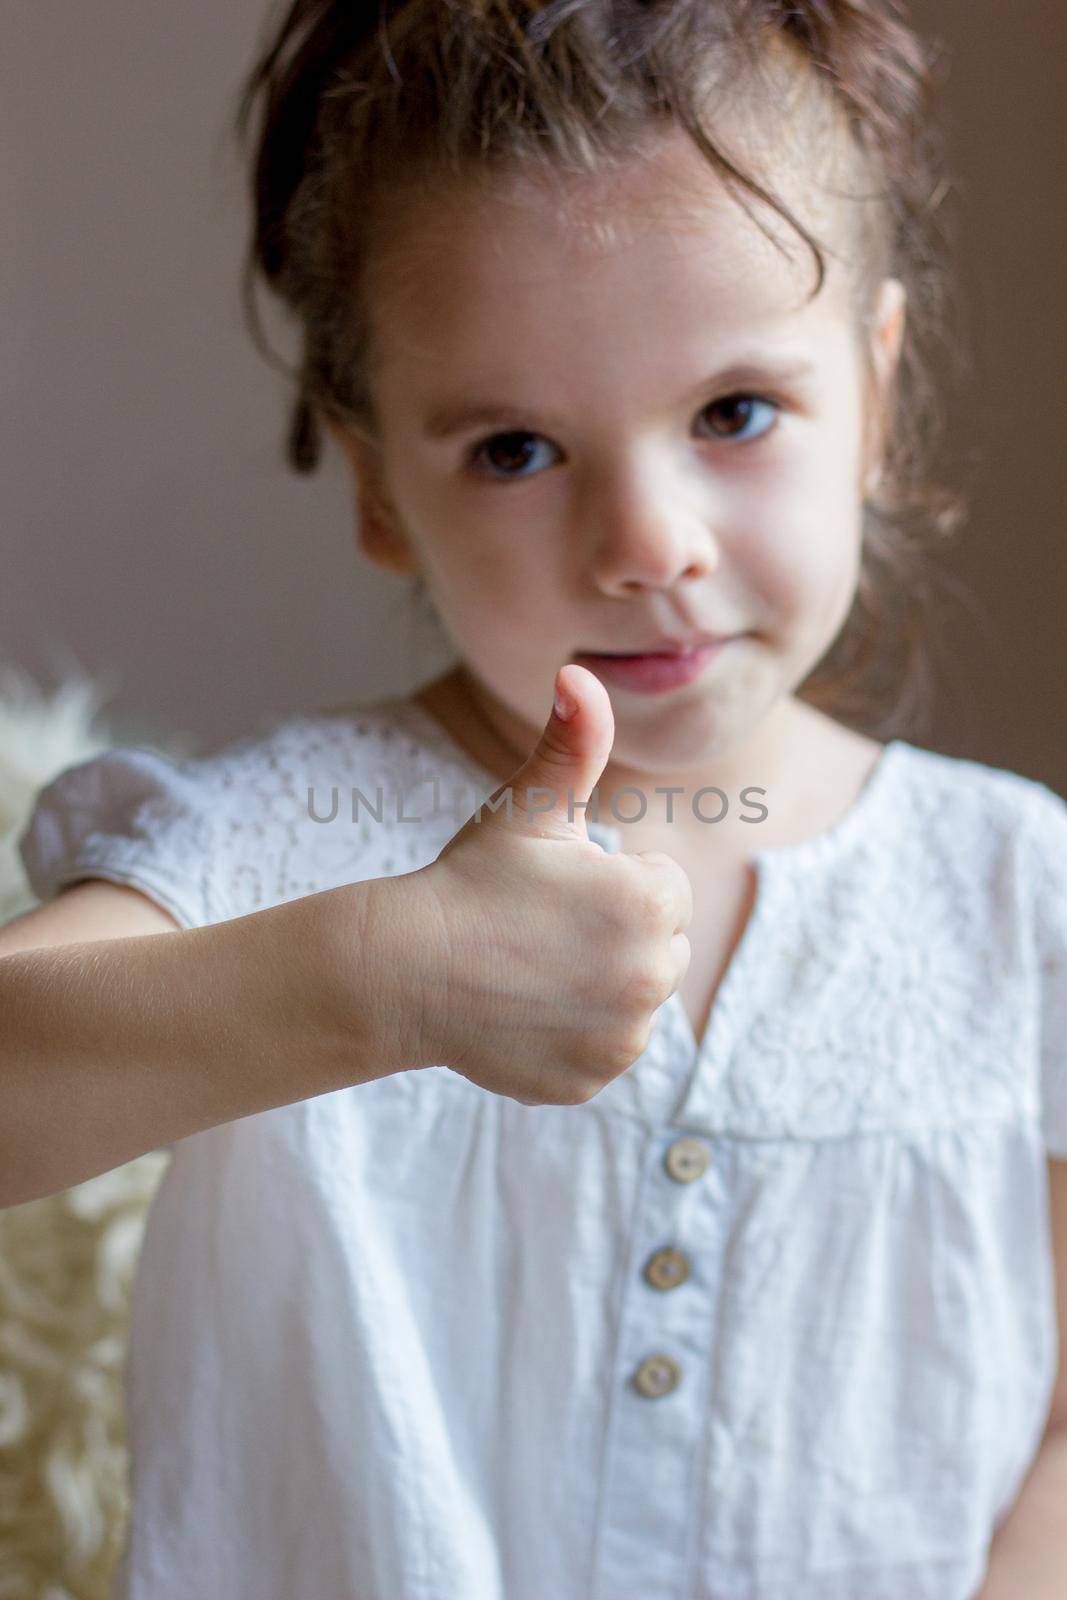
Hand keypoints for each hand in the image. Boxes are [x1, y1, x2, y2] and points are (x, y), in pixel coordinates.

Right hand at [411, 663, 692, 1105]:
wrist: (405, 970)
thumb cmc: (469, 880)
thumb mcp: (526, 809)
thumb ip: (570, 743)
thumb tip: (579, 671)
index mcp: (650, 902)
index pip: (663, 888)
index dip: (611, 881)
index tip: (559, 888)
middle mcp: (651, 975)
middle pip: (659, 947)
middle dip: (614, 935)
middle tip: (542, 930)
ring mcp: (622, 1038)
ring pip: (634, 1001)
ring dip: (600, 987)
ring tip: (533, 970)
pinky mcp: (594, 1080)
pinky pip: (604, 1051)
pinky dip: (575, 1038)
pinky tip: (525, 1013)